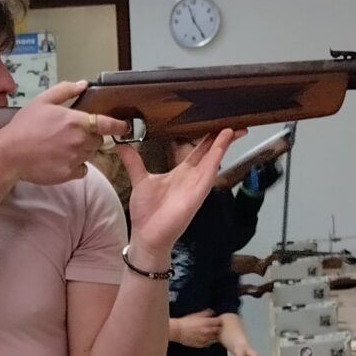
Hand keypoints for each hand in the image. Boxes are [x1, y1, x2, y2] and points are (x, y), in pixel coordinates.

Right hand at [0, 82, 127, 186]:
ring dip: (82, 151)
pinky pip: (82, 170)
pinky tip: (61, 160)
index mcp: (76, 121)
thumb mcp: (42, 101)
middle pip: (98, 140)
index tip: (124, 127)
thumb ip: (65, 91)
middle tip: (71, 135)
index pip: (108, 124)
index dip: (119, 126)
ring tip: (62, 147)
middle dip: (90, 137)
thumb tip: (83, 84)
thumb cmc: (24, 127)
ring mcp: (75, 158)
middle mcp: (79, 140)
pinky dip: (76, 166)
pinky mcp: (68, 174)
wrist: (9, 154)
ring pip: (90, 155)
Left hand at [117, 128, 238, 254]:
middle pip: (210, 151)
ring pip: (214, 158)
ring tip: (234, 126)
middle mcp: (192, 176)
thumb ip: (134, 162)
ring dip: (224, 142)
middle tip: (234, 118)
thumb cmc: (147, 213)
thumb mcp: (140, 180)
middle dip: (222, 136)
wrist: (147, 236)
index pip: (198, 149)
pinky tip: (224, 141)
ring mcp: (197, 184)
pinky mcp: (199, 192)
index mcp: (181, 173)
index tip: (215, 121)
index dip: (207, 135)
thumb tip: (121, 145)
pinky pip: (211, 170)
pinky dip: (218, 154)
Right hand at [169, 310, 222, 347]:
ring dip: (214, 335)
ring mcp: (205, 339)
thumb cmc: (185, 322)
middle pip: (220, 330)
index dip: (219, 321)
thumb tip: (212, 312)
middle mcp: (208, 331)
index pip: (220, 321)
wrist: (177, 331)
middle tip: (215, 327)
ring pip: (216, 338)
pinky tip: (204, 337)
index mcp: (207, 323)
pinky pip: (209, 343)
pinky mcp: (202, 344)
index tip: (218, 320)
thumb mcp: (196, 315)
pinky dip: (209, 340)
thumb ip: (206, 313)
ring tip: (209, 332)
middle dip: (218, 328)